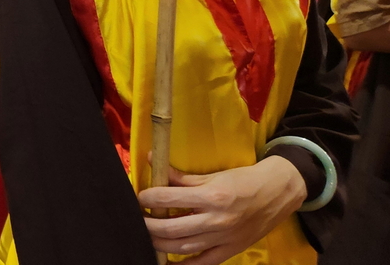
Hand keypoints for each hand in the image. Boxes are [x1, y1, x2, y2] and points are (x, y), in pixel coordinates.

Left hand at [139, 156, 306, 263]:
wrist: (277, 193)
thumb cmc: (243, 180)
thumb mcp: (213, 175)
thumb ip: (182, 177)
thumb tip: (152, 162)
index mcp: (211, 196)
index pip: (170, 199)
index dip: (150, 198)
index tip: (140, 196)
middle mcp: (217, 220)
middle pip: (173, 228)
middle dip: (150, 224)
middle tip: (139, 218)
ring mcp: (224, 238)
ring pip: (184, 247)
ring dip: (161, 244)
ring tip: (149, 236)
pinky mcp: (231, 250)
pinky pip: (205, 262)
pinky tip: (169, 262)